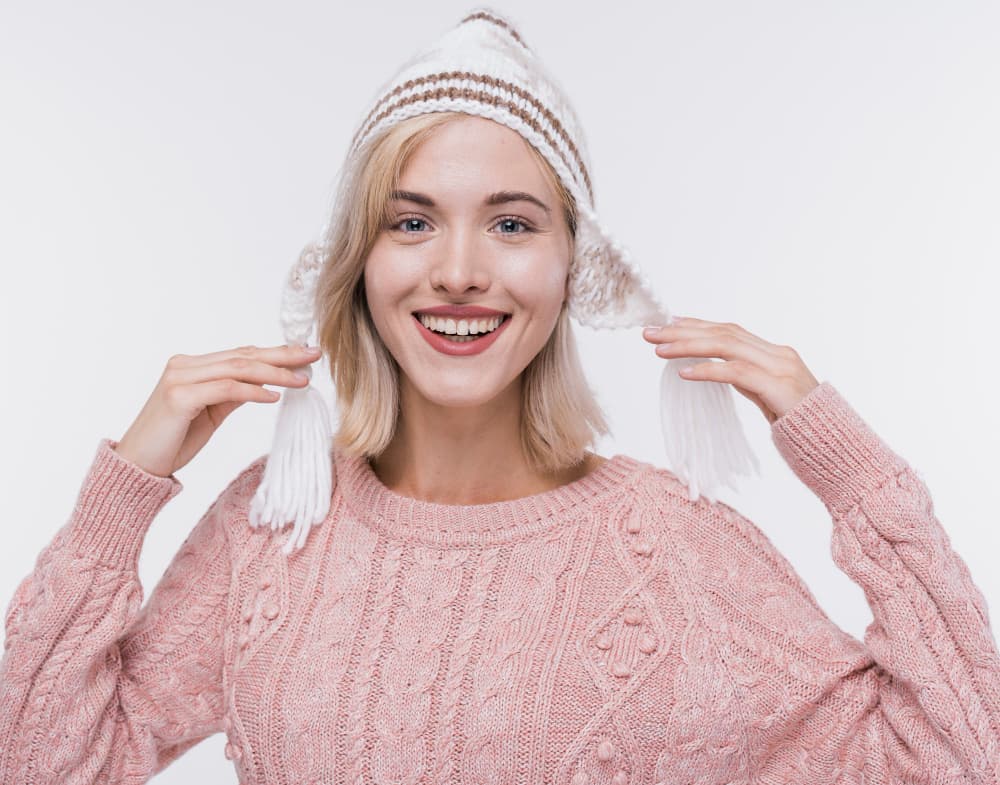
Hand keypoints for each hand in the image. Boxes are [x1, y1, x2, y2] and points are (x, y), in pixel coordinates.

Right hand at [114, 344, 322, 477]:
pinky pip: (225, 389)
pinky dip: (252, 391)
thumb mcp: (210, 414)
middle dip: (281, 355)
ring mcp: (179, 379)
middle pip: (242, 356)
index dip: (274, 353)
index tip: (305, 355)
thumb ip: (231, 395)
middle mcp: (183, 366)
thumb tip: (263, 383)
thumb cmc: (171, 442)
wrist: (136, 467)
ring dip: (274, 373)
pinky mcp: (179, 397)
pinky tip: (274, 396)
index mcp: (191, 366)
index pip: (240, 354)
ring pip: (236, 369)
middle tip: (313, 355)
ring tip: (302, 379)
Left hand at [642, 316, 819, 424]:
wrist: (835, 445)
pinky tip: (684, 372)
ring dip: (689, 345)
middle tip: (650, 333)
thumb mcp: (766, 396)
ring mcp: (779, 368)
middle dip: (684, 331)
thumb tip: (715, 366)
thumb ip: (745, 378)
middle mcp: (777, 354)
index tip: (669, 322)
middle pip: (724, 333)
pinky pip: (736, 372)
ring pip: (727, 346)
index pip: (730, 330)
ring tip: (659, 350)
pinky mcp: (777, 386)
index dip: (698, 324)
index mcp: (774, 353)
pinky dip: (708, 370)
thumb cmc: (799, 425)